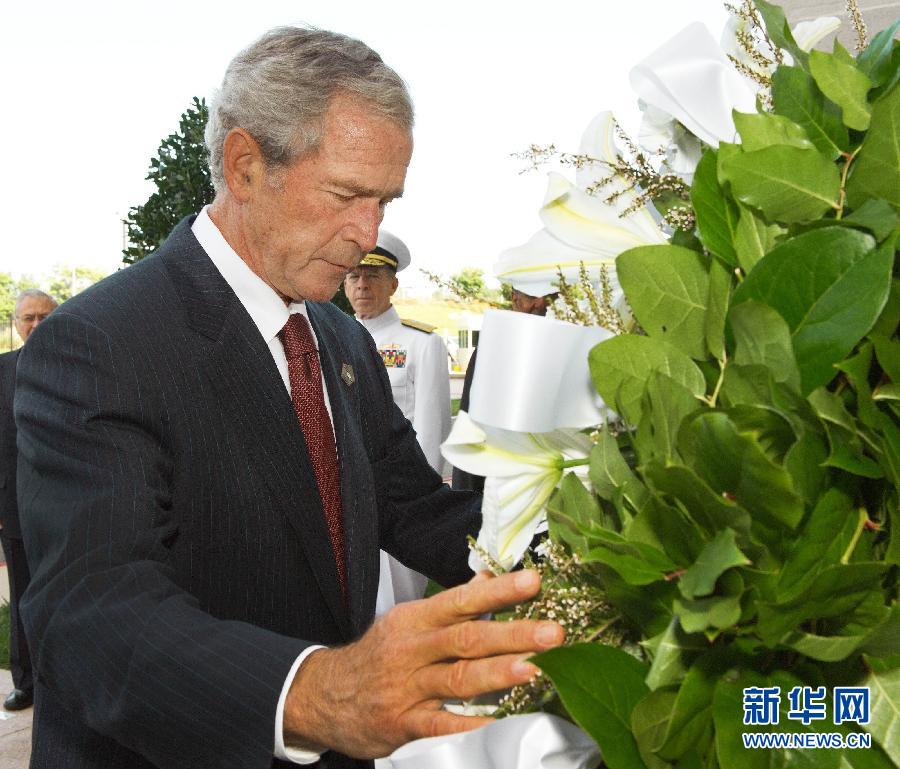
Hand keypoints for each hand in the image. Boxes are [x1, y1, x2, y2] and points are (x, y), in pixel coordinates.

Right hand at [282, 569, 563, 757]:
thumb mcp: (409, 620)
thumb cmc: (377, 655)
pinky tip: (499, 722)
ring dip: (498, 674)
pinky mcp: (403, 722)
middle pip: (467, 638)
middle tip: (552, 632)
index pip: (463, 599)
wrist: (323, 695)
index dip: (500, 591)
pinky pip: (440, 723)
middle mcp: (414, 649)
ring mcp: (408, 687)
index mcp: (417, 619)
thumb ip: (452, 603)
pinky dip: (470, 722)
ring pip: (458, 679)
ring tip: (535, 669)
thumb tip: (489, 577)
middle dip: (513, 634)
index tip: (534, 581)